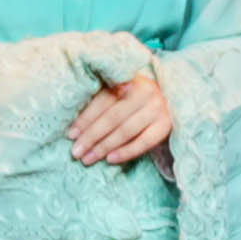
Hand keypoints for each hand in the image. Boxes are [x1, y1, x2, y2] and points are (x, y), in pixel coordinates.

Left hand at [64, 52, 177, 168]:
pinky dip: (126, 152)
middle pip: (113, 117)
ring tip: (88, 159)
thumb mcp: (121, 91)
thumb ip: (103, 99)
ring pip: (126, 131)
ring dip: (104, 147)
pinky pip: (143, 142)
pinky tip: (110, 159)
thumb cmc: (135, 98)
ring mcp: (157, 109)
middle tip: (76, 152)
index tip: (71, 134)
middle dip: (91, 136)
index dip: (85, 118)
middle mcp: (145, 92)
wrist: (170, 100)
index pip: (103, 101)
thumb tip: (75, 126)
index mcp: (129, 80)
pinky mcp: (166, 125)